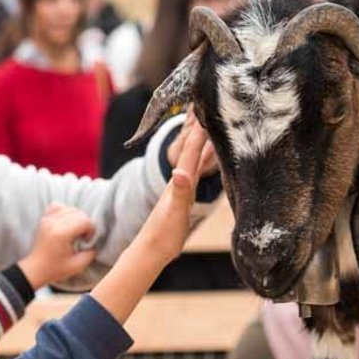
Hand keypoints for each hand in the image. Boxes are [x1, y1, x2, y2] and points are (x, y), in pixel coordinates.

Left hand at [18, 203, 97, 288]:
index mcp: (61, 234)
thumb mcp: (77, 266)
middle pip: (78, 213)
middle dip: (85, 224)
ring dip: (76, 218)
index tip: (86, 241)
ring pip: (69, 208)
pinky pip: (57, 206)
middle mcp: (53, 223)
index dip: (90, 230)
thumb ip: (90, 253)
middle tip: (82, 237)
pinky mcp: (43, 219)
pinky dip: (65, 211)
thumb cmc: (55, 269)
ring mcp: (47, 219)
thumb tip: (94, 241)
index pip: (84, 221)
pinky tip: (66, 222)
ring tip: (75, 230)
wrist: (35, 269)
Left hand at [135, 111, 209, 262]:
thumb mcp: (174, 214)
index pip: (190, 152)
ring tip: (208, 126)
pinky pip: (195, 172)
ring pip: (194, 159)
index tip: (204, 108)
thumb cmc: (163, 235)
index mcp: (179, 183)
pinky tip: (205, 158)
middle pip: (191, 150)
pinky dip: (201, 161)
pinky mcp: (183, 197)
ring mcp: (181, 188)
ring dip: (200, 142)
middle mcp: (179, 181)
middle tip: (205, 107)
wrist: (150, 251)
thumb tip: (180, 172)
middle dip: (199, 129)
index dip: (198, 132)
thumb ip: (179, 193)